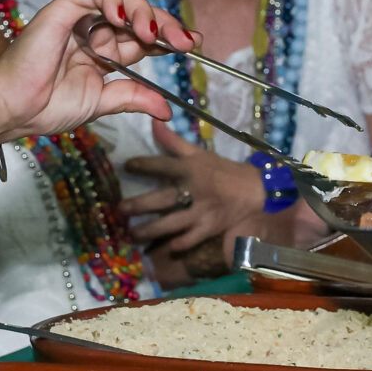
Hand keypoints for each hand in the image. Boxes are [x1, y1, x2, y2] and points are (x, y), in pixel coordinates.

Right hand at [0, 0, 193, 142]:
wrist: (16, 111)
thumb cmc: (47, 107)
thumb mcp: (103, 103)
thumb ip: (133, 98)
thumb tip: (167, 109)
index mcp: (102, 51)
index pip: (142, 34)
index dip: (169, 34)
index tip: (193, 42)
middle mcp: (92, 30)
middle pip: (137, 12)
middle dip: (164, 22)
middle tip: (183, 40)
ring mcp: (77, 18)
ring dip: (141, 10)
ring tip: (150, 32)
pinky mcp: (61, 9)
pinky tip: (123, 18)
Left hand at [121, 123, 266, 253]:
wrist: (252, 190)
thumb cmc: (221, 170)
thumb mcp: (198, 153)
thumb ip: (173, 141)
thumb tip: (153, 122)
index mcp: (190, 169)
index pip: (161, 165)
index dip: (141, 164)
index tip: (125, 166)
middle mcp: (193, 190)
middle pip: (160, 199)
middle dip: (137, 205)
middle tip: (119, 209)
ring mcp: (200, 211)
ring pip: (170, 223)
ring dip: (149, 230)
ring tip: (132, 233)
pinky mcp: (209, 228)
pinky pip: (190, 239)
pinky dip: (177, 245)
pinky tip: (164, 248)